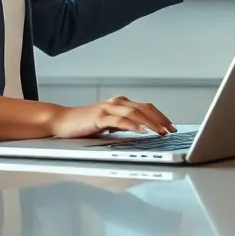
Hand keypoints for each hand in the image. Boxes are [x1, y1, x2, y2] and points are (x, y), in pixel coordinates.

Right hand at [48, 96, 175, 137]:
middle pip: (145, 108)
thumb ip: (124, 125)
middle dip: (160, 120)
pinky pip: (119, 120)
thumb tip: (143, 132)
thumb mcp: (109, 125)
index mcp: (121, 104)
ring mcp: (108, 109)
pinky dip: (132, 126)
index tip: (172, 127)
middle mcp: (117, 103)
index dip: (161, 116)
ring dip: (150, 123)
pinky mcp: (99, 117)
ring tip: (160, 132)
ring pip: (135, 113)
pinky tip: (141, 131)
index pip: (146, 107)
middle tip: (171, 131)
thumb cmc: (85, 124)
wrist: (62, 121)